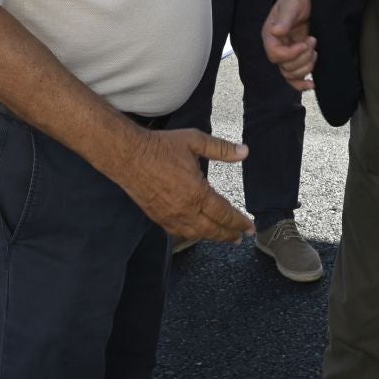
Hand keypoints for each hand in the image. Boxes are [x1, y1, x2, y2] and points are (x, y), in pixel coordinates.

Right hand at [114, 127, 253, 243]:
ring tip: (222, 237)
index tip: (249, 227)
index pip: (224, 213)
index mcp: (197, 192)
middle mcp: (184, 210)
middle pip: (212, 230)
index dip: (239, 222)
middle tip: (240, 238)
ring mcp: (170, 216)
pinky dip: (192, 234)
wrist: (128, 155)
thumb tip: (244, 152)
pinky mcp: (157, 217)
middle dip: (229, 235)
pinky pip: (178, 232)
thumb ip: (221, 149)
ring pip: (196, 234)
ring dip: (212, 237)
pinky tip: (196, 232)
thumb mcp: (195, 141)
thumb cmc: (160, 147)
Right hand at [263, 0, 316, 91]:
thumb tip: (276, 31)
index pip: (275, 54)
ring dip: (306, 67)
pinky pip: (295, 78)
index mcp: (270, 35)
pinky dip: (302, 84)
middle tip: (312, 42)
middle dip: (302, 58)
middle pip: (284, 67)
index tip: (305, 43)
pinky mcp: (296, 58)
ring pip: (291, 74)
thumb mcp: (291, 5)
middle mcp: (276, 47)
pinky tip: (312, 84)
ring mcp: (286, 54)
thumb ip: (285, 19)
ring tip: (315, 51)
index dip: (291, 53)